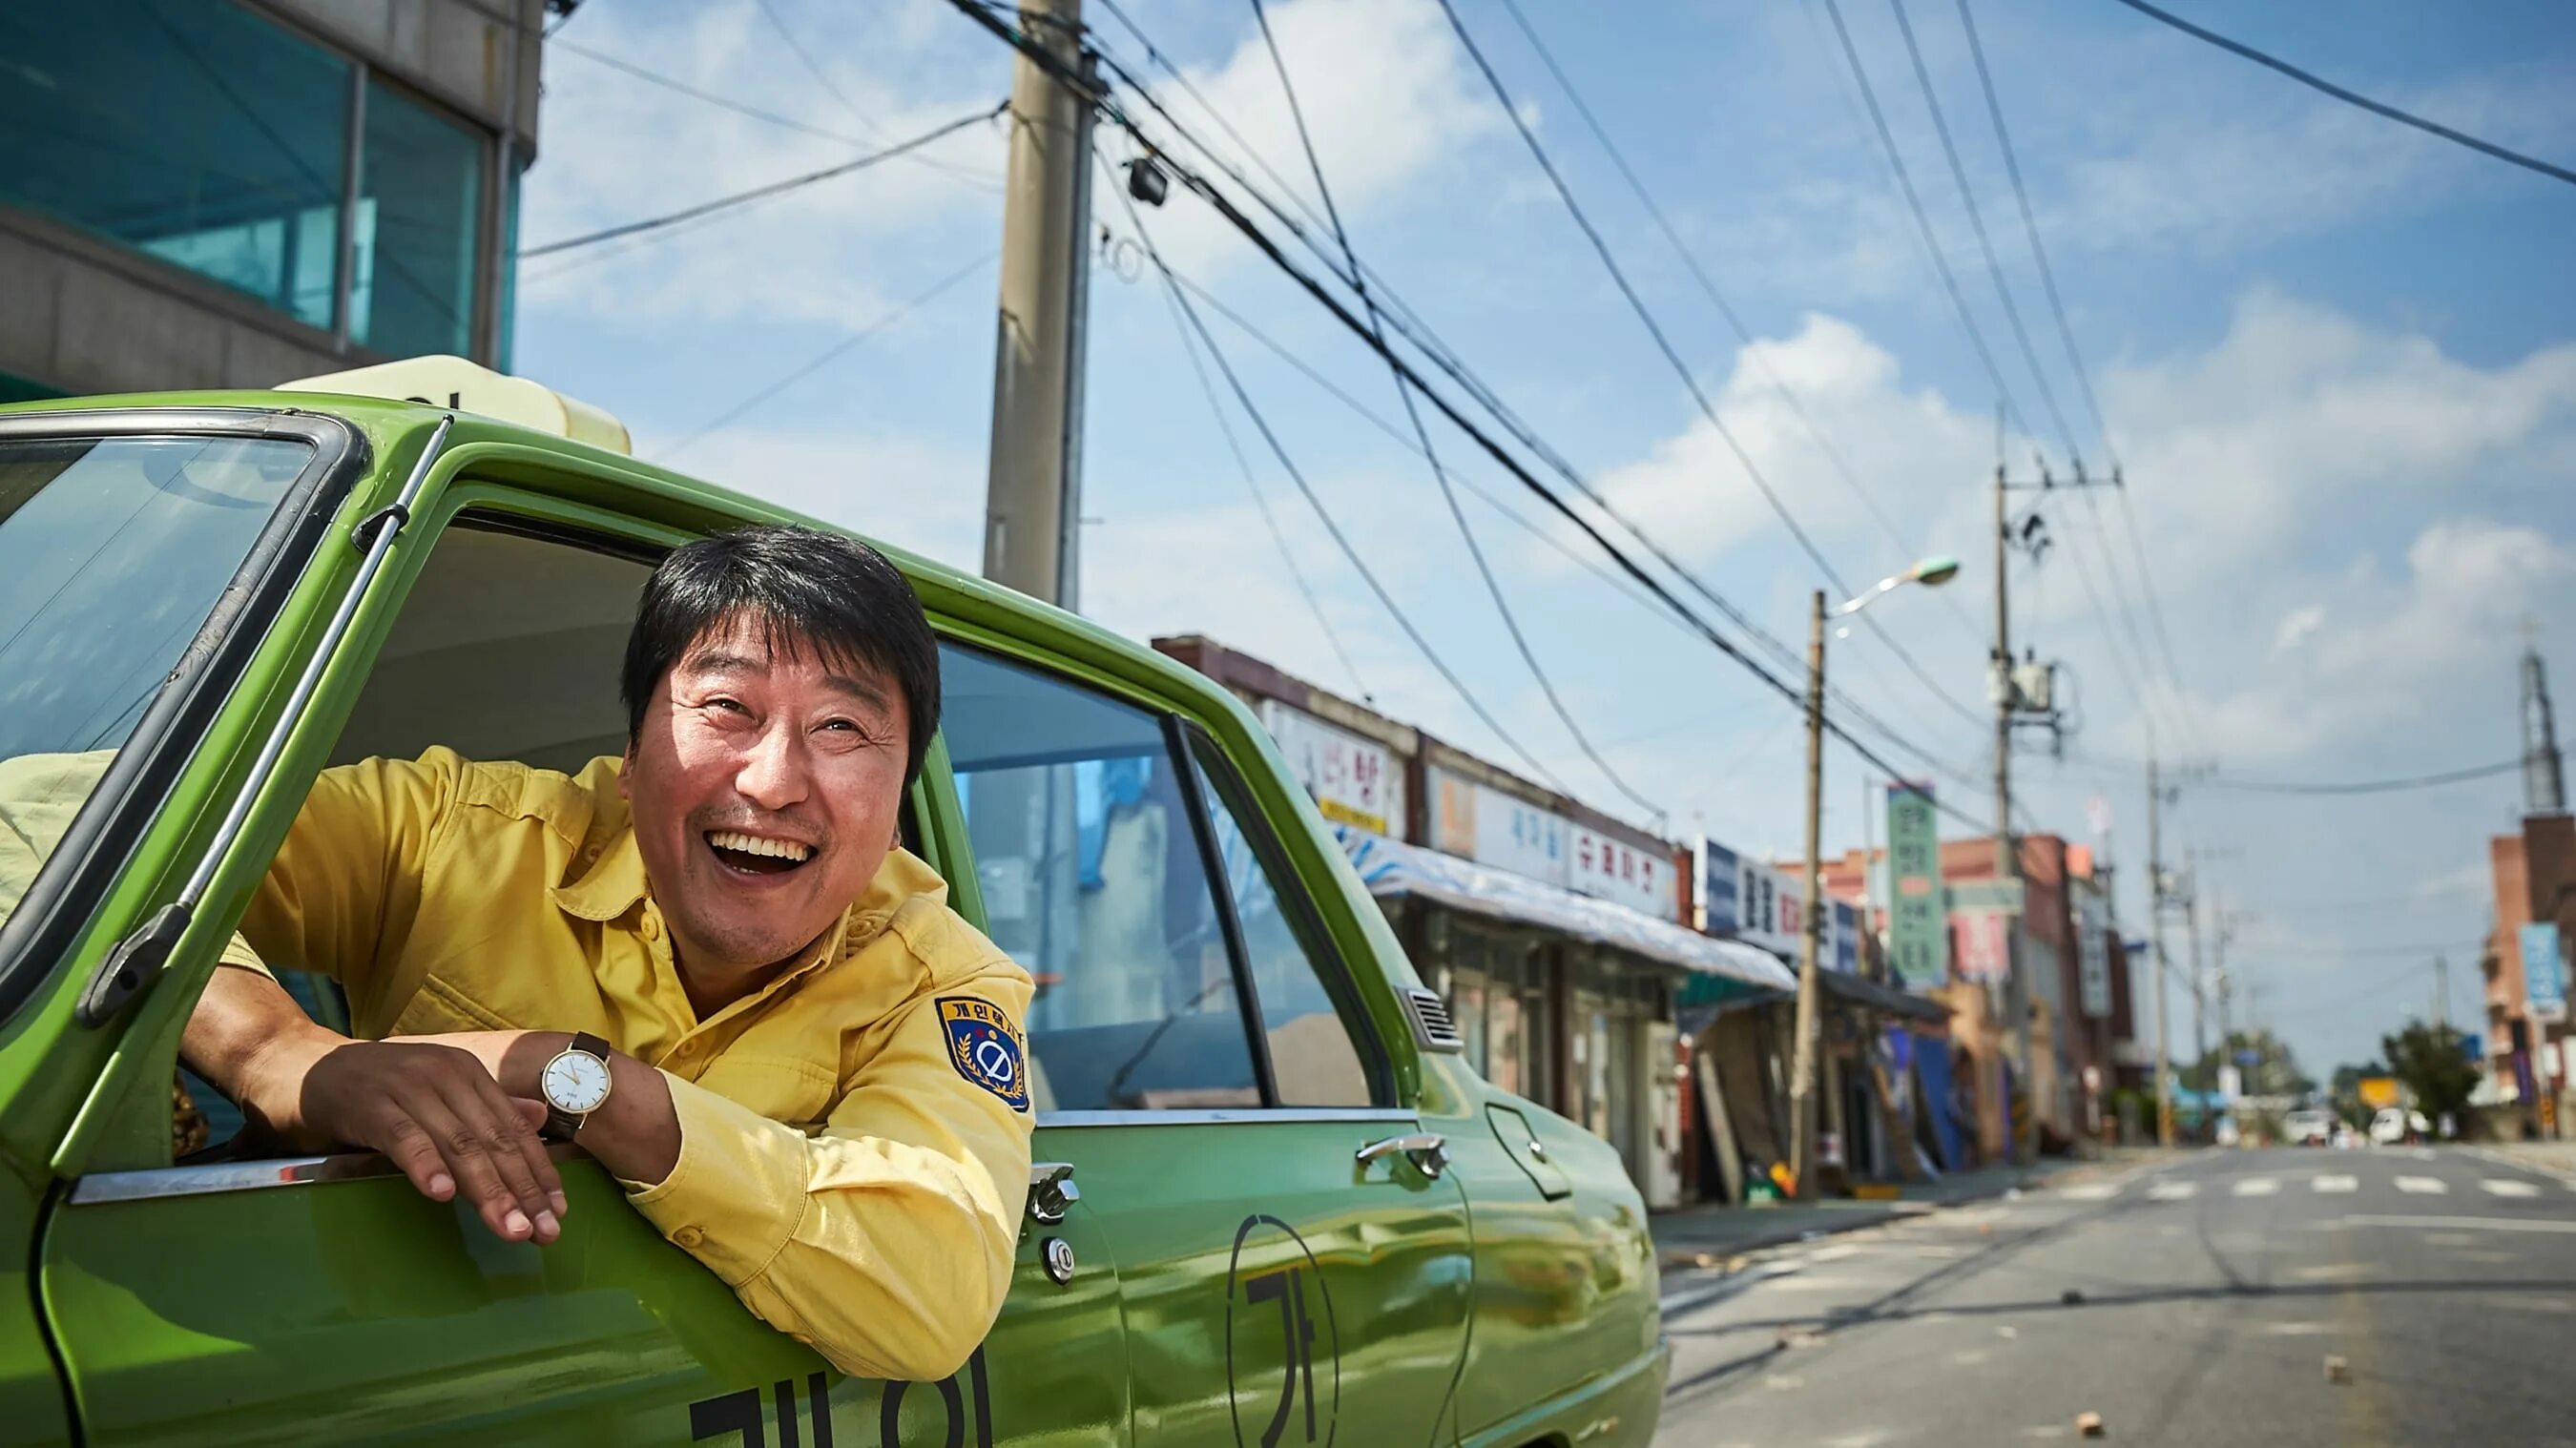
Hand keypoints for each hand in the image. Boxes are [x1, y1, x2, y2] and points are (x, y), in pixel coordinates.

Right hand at [243, 1029, 566, 1243]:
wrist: (301, 1065)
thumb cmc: (374, 1089)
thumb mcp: (435, 1093)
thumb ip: (484, 1106)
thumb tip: (537, 1119)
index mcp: (467, 1073)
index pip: (514, 1129)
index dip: (539, 1172)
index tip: (559, 1212)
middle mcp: (445, 1075)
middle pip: (493, 1140)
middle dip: (523, 1190)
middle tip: (544, 1233)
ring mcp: (409, 1087)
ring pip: (458, 1143)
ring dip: (487, 1189)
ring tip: (510, 1227)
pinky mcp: (371, 1104)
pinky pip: (404, 1138)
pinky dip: (425, 1165)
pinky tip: (442, 1195)